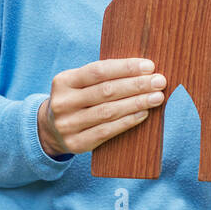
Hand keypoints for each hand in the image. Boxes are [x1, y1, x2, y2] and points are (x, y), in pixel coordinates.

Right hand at [38, 58, 166, 156]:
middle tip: (160, 81)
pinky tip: (143, 113)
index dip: (125, 68)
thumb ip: (104, 75)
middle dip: (137, 85)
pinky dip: (127, 121)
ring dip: (137, 103)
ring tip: (157, 97)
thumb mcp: (80, 83)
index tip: (149, 66)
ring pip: (108, 112)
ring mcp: (67, 125)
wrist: (51, 130)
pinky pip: (106, 131)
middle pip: (106, 91)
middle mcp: (63, 103)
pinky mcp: (75, 143)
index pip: (98, 71)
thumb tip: (143, 69)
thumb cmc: (78, 99)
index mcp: (64, 81)